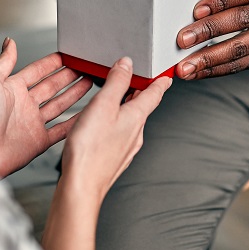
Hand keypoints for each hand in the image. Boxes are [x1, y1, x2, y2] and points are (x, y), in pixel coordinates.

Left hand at [0, 38, 92, 177]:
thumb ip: (3, 61)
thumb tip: (9, 42)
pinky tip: (85, 113)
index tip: (67, 54)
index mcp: (12, 89)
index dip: (52, 63)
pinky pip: (62, 129)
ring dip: (74, 94)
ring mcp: (32, 123)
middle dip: (68, 76)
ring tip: (89, 82)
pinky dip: (74, 122)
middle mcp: (23, 105)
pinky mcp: (39, 141)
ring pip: (59, 105)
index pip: (37, 71)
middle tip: (84, 67)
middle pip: (51, 86)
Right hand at [59, 57, 171, 202]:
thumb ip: (116, 82)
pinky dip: (115, 122)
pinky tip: (102, 124)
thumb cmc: (90, 149)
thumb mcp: (103, 105)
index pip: (154, 94)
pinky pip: (119, 133)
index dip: (160, 81)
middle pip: (142, 107)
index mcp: (136, 117)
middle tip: (136, 79)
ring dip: (126, 107)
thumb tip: (127, 64)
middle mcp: (135, 133)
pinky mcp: (114, 157)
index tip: (166, 76)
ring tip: (115, 97)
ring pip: (130, 121)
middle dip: (140, 92)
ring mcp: (126, 147)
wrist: (82, 185)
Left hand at [175, 0, 248, 79]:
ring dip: (209, 59)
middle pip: (241, 20)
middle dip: (209, 31)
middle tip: (182, 40)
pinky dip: (216, 70)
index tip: (195, 11)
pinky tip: (198, 72)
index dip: (218, 1)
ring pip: (241, 48)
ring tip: (186, 67)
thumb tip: (188, 6)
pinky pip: (241, 65)